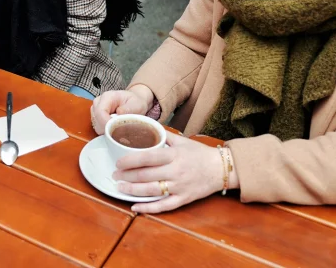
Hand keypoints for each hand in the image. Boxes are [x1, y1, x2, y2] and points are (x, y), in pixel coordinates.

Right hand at [90, 85, 153, 134]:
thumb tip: (119, 114)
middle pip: (97, 121)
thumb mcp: (136, 104)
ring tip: (119, 127)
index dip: (107, 123)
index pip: (100, 112)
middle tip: (122, 130)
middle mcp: (98, 102)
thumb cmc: (134, 103)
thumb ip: (128, 109)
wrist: (133, 103)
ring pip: (97, 126)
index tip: (117, 131)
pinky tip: (115, 129)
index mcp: (107, 97)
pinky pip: (98, 129)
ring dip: (108, 130)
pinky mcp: (96, 117)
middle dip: (108, 128)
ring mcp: (95, 110)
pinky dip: (107, 131)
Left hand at [112, 132, 234, 212]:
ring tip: (120, 188)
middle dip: (127, 176)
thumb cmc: (198, 153)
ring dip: (133, 191)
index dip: (131, 160)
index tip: (118, 162)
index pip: (148, 157)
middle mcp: (175, 171)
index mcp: (173, 155)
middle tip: (114, 175)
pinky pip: (164, 206)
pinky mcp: (184, 199)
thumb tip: (144, 126)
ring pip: (152, 191)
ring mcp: (179, 187)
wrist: (221, 169)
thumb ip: (162, 134)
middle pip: (147, 175)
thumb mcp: (181, 140)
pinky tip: (135, 207)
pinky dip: (148, 208)